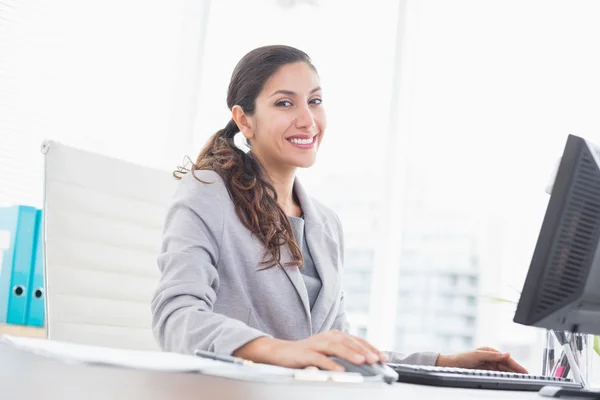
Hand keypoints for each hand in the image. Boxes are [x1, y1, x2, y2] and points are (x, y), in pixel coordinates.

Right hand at [233, 330, 388, 370]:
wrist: (282, 352)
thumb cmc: (308, 353)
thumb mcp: (329, 351)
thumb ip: (344, 353)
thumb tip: (366, 360)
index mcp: (335, 335)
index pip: (356, 340)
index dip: (371, 347)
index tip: (383, 357)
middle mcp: (327, 337)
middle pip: (349, 342)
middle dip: (364, 350)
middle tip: (377, 359)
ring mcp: (316, 344)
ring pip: (337, 347)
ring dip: (351, 354)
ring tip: (363, 361)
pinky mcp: (306, 353)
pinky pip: (320, 359)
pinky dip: (331, 364)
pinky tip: (340, 371)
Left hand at [436, 347, 527, 373]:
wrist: (450, 365)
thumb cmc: (461, 357)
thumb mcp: (477, 355)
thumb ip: (493, 355)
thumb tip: (508, 353)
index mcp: (489, 351)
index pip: (506, 359)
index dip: (516, 365)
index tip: (525, 371)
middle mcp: (490, 357)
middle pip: (507, 365)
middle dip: (517, 370)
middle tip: (527, 377)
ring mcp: (488, 364)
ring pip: (503, 370)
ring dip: (512, 374)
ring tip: (521, 379)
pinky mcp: (485, 370)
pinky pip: (498, 374)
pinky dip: (504, 377)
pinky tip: (510, 380)